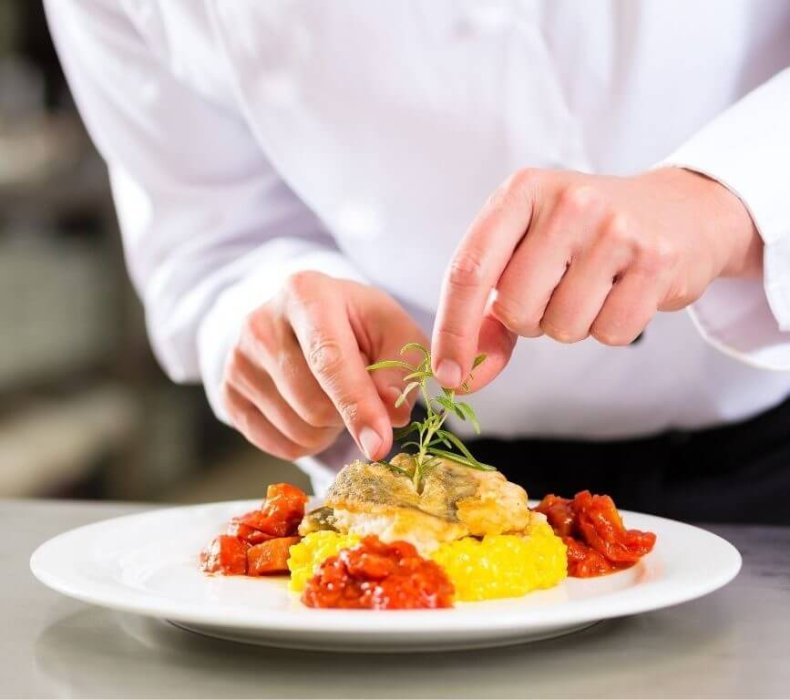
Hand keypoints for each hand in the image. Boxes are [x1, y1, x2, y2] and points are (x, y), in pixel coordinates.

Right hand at [223, 272, 426, 460]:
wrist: (303, 318)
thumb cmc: (355, 322)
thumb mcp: (391, 328)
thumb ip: (403, 366)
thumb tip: (394, 414)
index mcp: (305, 293)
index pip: (329, 360)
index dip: (357, 406)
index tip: (379, 445)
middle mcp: (261, 323)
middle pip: (314, 406)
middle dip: (348, 414)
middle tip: (356, 390)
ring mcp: (236, 360)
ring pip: (298, 431)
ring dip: (330, 430)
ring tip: (331, 395)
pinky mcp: (227, 393)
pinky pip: (278, 446)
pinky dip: (307, 441)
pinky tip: (309, 410)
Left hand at [431, 167, 761, 388]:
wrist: (678, 211)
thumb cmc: (584, 238)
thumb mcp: (526, 254)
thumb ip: (487, 314)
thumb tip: (459, 377)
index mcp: (520, 193)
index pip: (468, 270)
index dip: (453, 330)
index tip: (446, 375)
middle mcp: (566, 202)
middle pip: (516, 308)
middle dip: (528, 320)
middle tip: (556, 291)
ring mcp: (615, 227)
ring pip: (563, 327)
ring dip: (571, 325)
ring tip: (593, 287)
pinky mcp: (657, 258)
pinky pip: (611, 333)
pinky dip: (611, 328)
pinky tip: (624, 292)